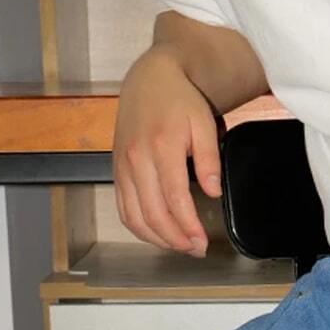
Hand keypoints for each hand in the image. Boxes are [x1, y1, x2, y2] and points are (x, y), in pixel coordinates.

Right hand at [113, 47, 222, 256]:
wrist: (149, 80)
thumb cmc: (179, 101)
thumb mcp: (203, 123)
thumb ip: (209, 159)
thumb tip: (212, 192)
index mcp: (162, 147)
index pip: (174, 199)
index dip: (188, 227)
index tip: (202, 242)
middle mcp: (137, 160)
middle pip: (153, 214)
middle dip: (175, 239)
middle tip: (196, 249)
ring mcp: (123, 167)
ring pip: (134, 217)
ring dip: (157, 238)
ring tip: (180, 246)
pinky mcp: (117, 172)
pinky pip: (124, 209)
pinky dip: (139, 228)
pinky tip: (158, 234)